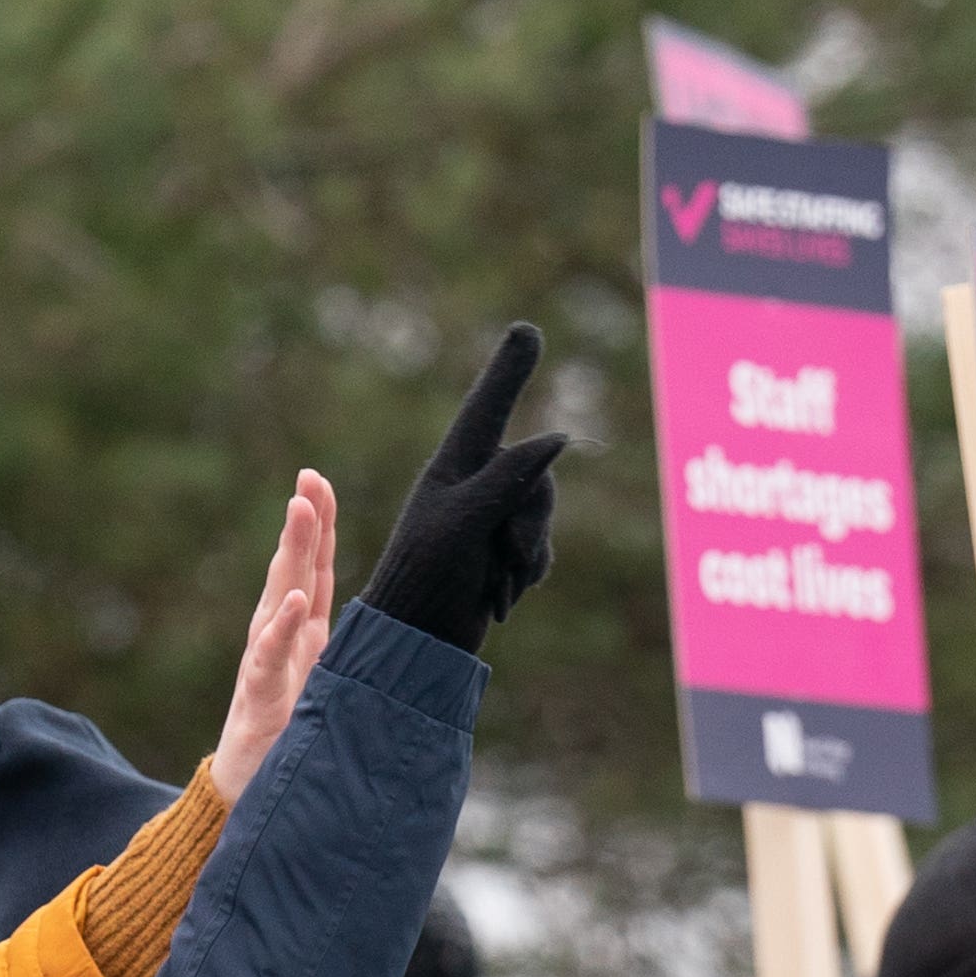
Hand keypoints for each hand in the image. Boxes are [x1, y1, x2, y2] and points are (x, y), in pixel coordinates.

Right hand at [209, 470, 336, 799]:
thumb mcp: (334, 687)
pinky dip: (281, 628)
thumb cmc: (291, 740)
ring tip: (298, 512)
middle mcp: (280, 640)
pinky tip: (293, 600)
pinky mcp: (260, 699)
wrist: (250, 794)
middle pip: (294, 570)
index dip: (318, 526)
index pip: (313, 569)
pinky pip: (270, 658)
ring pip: (278, 598)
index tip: (319, 482)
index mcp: (303, 634)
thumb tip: (410, 628)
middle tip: (308, 479)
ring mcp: (266, 665)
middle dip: (302, 522)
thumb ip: (357, 656)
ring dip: (289, 553)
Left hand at [349, 327, 571, 655]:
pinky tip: (499, 596)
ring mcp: (489, 520)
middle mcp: (473, 486)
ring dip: (527, 555)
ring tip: (496, 583)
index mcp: (454, 468)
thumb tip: (559, 440)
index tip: (527, 331)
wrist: (416, 644)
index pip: (487, 409)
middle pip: (536, 474)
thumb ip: (509, 477)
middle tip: (508, 552)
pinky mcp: (500, 554)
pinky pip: (540, 550)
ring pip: (541, 514)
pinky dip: (525, 574)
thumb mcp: (465, 522)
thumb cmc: (426, 579)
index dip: (507, 373)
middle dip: (531, 520)